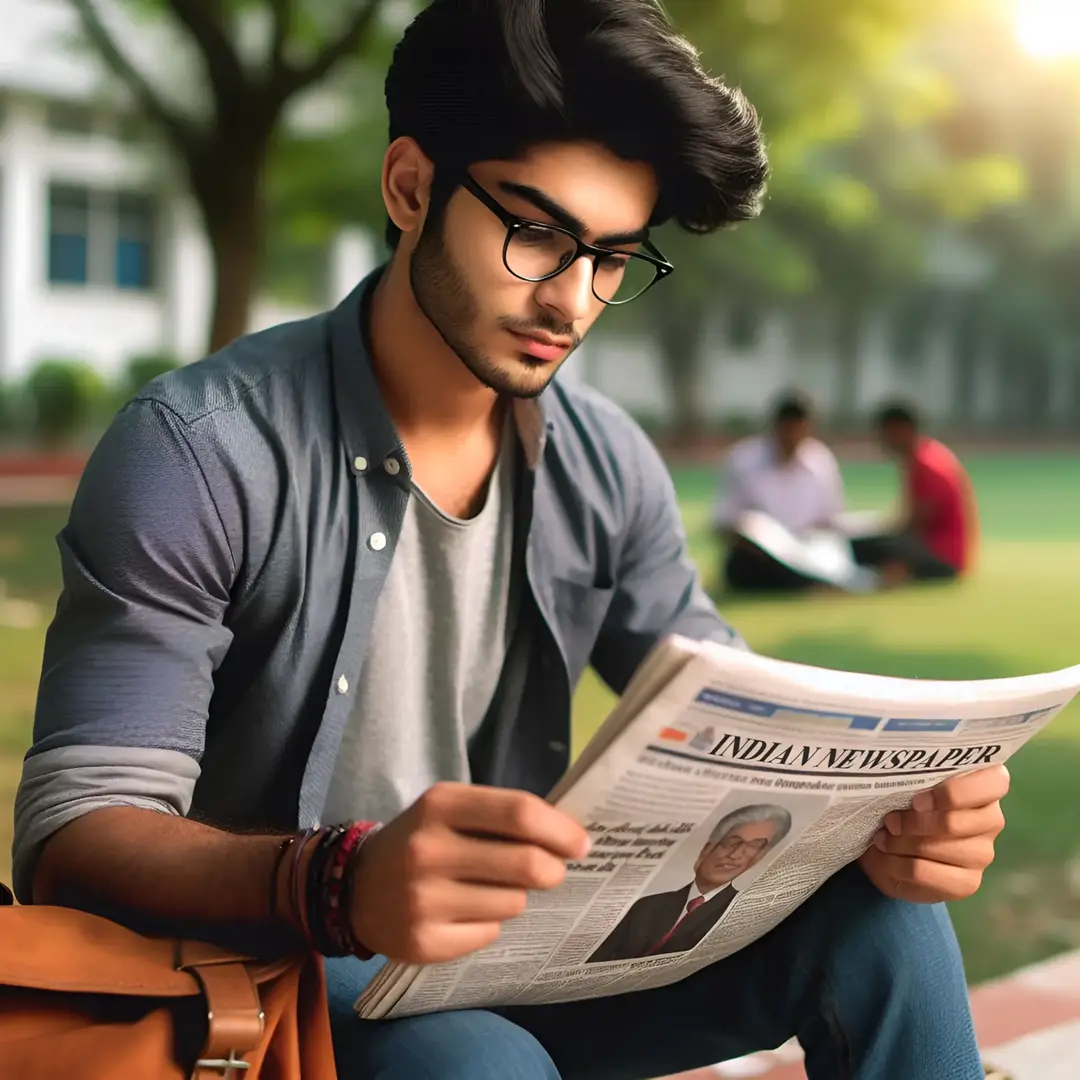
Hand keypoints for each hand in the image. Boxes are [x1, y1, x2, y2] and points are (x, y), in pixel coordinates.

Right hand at [349, 783, 590, 963]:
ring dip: (517, 896)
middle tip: (554, 871)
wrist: (354, 886)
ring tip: (492, 887)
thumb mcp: (450, 809)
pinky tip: (465, 911)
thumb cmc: (421, 839)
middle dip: (553, 869)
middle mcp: (427, 850)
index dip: (560, 829)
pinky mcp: (422, 943)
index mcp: (439, 804)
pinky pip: (489, 933)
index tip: (582, 842)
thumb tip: (568, 835)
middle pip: (526, 863)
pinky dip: (489, 922)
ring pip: (513, 902)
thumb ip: (502, 815)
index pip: (519, 812)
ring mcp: (423, 900)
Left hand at [859, 765, 1008, 903]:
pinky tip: (887, 857)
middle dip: (912, 822)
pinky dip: (897, 865)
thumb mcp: (909, 787)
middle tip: (890, 821)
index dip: (954, 792)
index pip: (994, 782)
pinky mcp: (967, 883)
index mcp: (985, 787)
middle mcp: (991, 820)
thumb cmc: (904, 806)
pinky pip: (924, 873)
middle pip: (954, 822)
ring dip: (900, 843)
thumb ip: (918, 781)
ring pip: (936, 848)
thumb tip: (907, 788)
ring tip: (883, 838)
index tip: (918, 800)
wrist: (892, 848)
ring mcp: (983, 854)